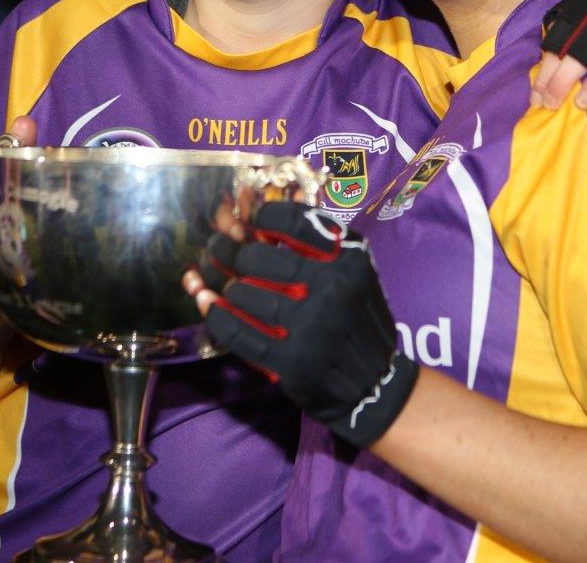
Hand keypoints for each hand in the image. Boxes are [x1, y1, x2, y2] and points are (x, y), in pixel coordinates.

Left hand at [186, 201, 417, 447]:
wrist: (374, 380)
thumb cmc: (357, 313)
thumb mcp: (353, 268)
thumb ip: (317, 240)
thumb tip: (270, 205)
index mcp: (348, 258)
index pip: (291, 221)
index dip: (261, 216)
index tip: (252, 222)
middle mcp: (332, 287)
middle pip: (257, 257)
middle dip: (234, 253)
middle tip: (229, 254)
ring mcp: (310, 327)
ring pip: (243, 293)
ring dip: (228, 287)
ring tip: (230, 285)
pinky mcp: (291, 362)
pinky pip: (237, 333)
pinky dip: (218, 316)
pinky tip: (212, 306)